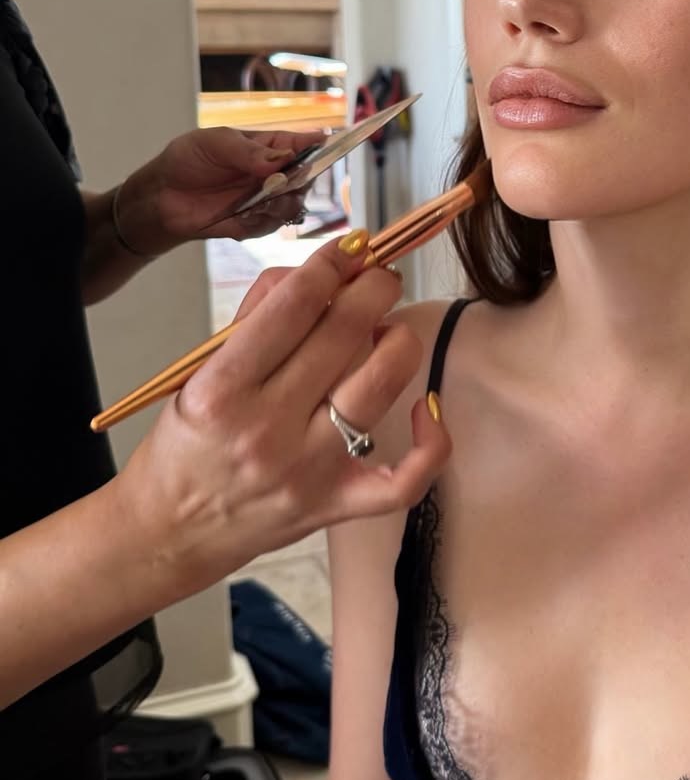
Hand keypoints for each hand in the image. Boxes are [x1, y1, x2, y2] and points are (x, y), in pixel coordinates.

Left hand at [116, 126, 325, 252]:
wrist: (160, 197)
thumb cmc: (187, 161)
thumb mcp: (214, 144)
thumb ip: (248, 152)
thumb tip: (283, 158)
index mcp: (269, 147)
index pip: (304, 144)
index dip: (322, 144)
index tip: (332, 144)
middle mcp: (274, 174)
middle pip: (307, 178)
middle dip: (299, 180)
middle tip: (282, 181)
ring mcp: (266, 201)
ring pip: (293, 205)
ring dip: (280, 203)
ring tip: (257, 201)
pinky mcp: (254, 224)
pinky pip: (271, 226)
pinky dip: (259, 221)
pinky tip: (240, 216)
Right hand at [117, 238, 450, 588]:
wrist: (169, 531)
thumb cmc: (184, 445)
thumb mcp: (196, 373)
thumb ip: (253, 319)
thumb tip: (311, 273)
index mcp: (221, 391)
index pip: (293, 307)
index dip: (331, 264)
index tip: (349, 248)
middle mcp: (265, 431)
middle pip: (344, 336)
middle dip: (374, 289)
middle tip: (380, 276)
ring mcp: (306, 473)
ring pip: (379, 389)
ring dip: (397, 342)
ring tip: (387, 330)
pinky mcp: (335, 507)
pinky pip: (406, 479)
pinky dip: (430, 442)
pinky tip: (426, 407)